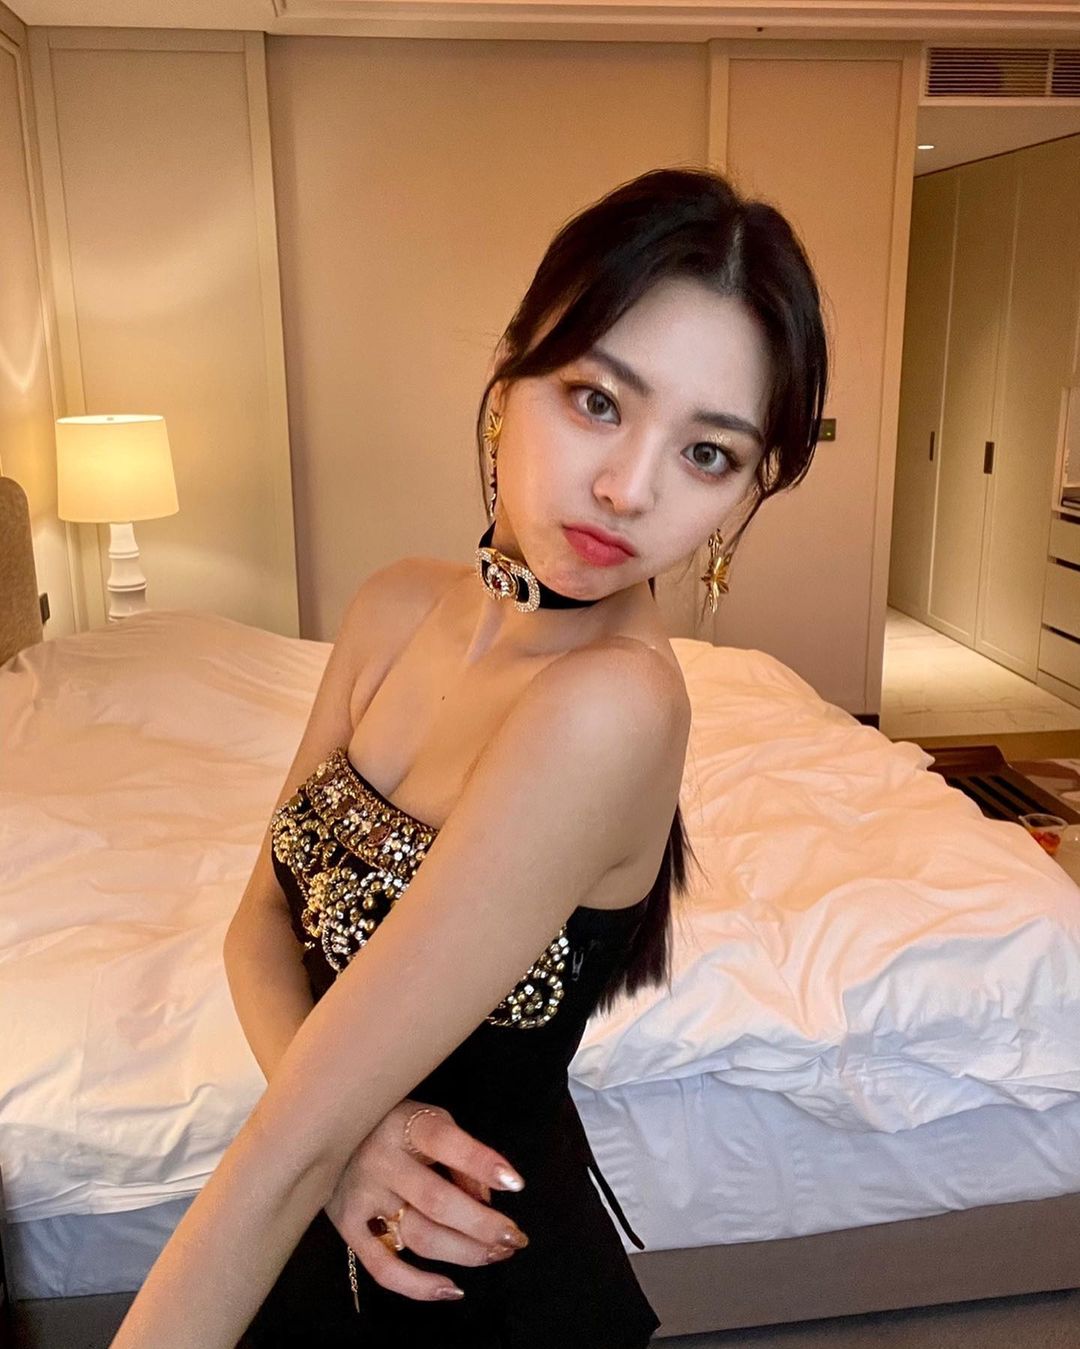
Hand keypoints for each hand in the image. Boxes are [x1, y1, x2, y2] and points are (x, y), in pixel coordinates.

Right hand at [323, 1099, 529, 1300]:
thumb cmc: (393, 1123)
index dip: (482, 1163)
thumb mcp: (429, 1119)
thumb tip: (487, 1200)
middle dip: (483, 1225)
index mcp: (405, 1124)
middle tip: (515, 1238)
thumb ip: (459, 1155)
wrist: (327, 1132)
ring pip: (419, 1237)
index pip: (446, 1143)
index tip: (516, 1184)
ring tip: (496, 1254)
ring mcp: (362, 1196)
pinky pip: (382, 1267)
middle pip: (438, 1202)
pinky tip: (451, 1289)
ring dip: (465, 1253)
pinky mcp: (346, 1226)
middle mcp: (381, 1161)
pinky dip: (417, 1286)